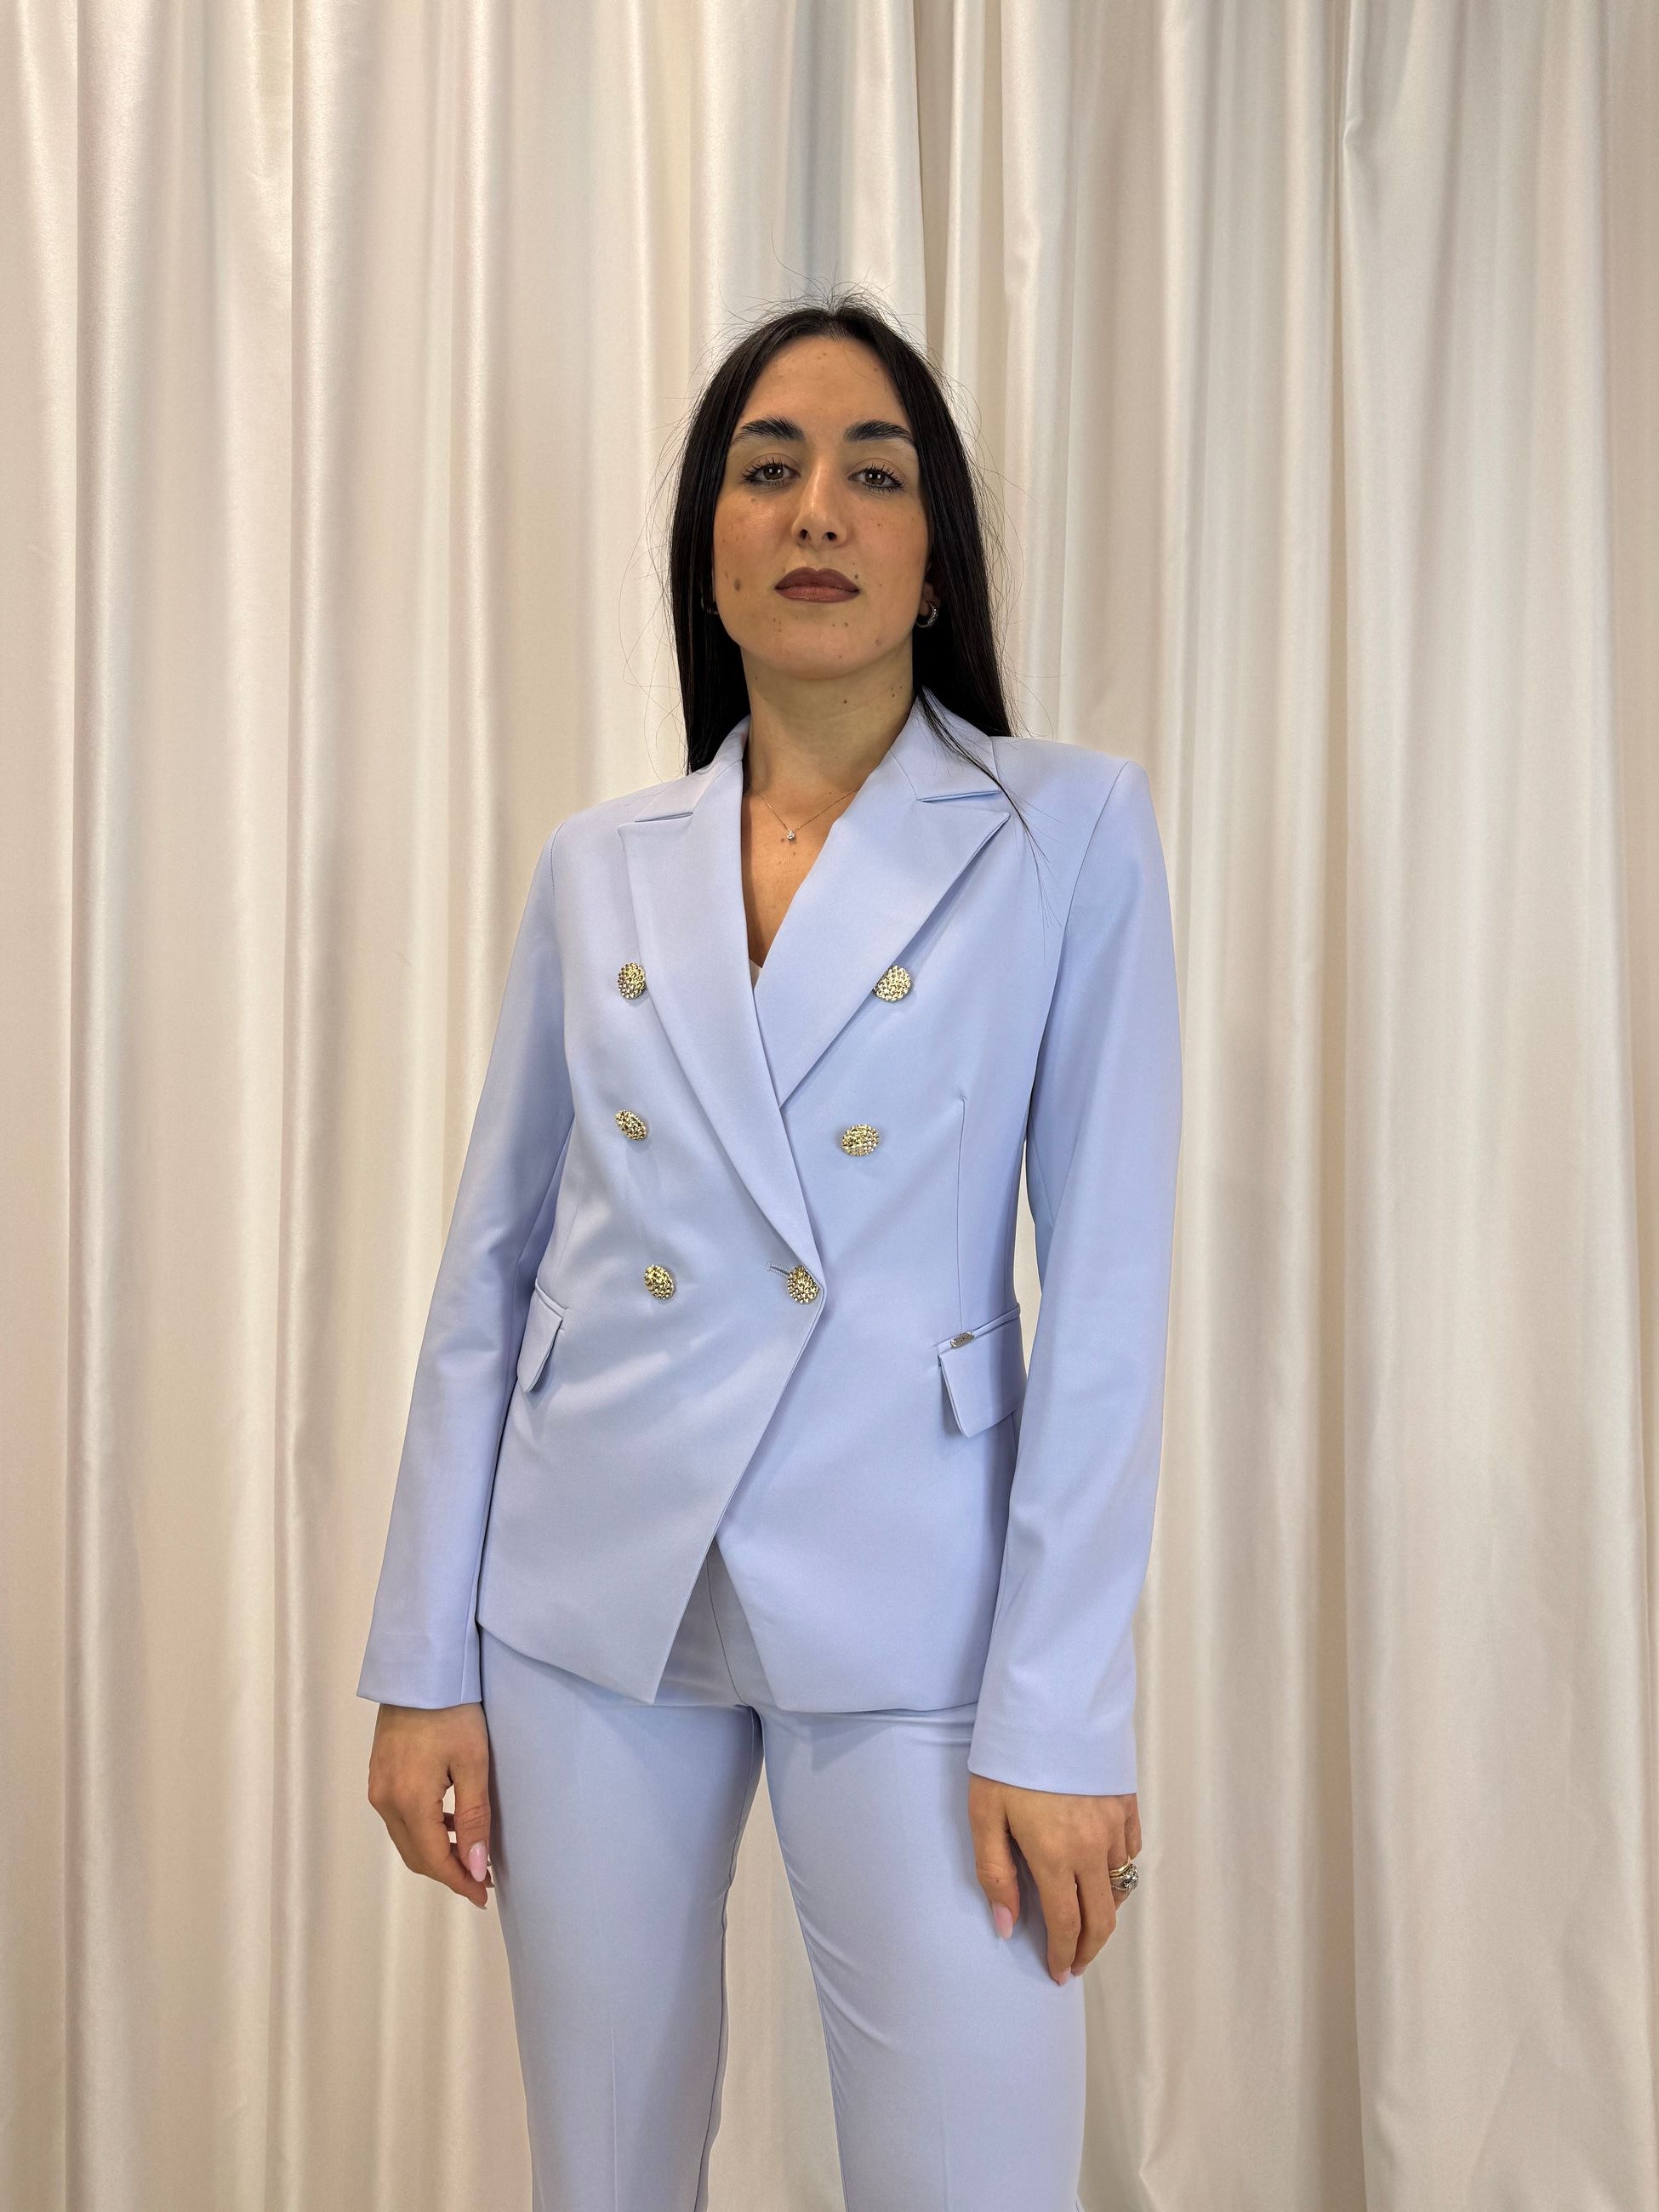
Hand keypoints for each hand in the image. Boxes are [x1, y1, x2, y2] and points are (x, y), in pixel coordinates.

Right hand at [367, 1701, 494, 1908]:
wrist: (421, 1668)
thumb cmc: (453, 1710)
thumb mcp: (473, 1764)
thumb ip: (473, 1819)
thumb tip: (473, 1867)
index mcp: (408, 1801)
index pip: (433, 1860)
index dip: (459, 1882)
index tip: (484, 1894)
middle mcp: (385, 1800)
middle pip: (415, 1855)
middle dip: (448, 1871)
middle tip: (480, 1877)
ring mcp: (378, 1787)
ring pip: (406, 1838)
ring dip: (435, 1851)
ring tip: (470, 1850)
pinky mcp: (380, 1773)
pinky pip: (400, 1817)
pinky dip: (423, 1829)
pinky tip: (448, 1820)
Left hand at [968, 1775, 1140, 1983]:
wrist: (1049, 1703)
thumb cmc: (1008, 1758)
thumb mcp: (985, 1814)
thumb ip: (995, 1874)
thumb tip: (1005, 1927)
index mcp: (1055, 1856)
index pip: (1066, 1925)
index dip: (1064, 1956)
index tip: (1059, 1974)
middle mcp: (1092, 1848)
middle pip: (1102, 1917)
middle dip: (1090, 1949)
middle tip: (1076, 1964)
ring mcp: (1114, 1824)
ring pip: (1119, 1885)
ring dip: (1104, 1910)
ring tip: (1085, 1919)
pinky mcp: (1125, 1801)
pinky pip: (1131, 1850)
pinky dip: (1120, 1871)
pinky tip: (1104, 1871)